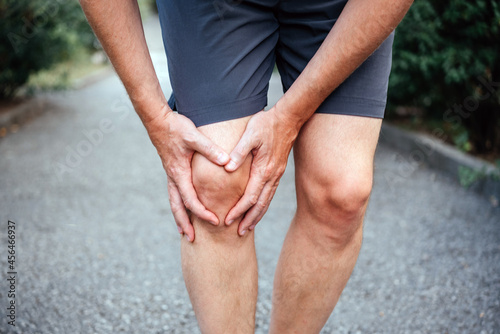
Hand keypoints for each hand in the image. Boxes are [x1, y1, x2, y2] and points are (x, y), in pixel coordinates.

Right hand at [145, 107, 229, 241]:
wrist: (157, 120)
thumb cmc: (176, 127)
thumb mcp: (194, 136)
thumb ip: (210, 149)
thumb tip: (226, 161)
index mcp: (179, 172)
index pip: (190, 199)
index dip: (202, 212)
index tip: (215, 221)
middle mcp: (173, 177)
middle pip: (177, 206)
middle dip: (185, 223)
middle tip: (193, 239)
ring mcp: (171, 175)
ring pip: (174, 201)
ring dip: (180, 217)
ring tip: (185, 232)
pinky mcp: (172, 170)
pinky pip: (174, 193)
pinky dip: (179, 205)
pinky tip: (183, 209)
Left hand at [224, 108, 299, 234]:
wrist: (288, 118)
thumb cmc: (266, 124)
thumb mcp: (250, 134)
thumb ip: (239, 152)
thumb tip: (227, 168)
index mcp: (264, 169)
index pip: (250, 197)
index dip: (239, 210)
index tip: (227, 220)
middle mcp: (272, 176)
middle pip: (260, 204)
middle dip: (248, 219)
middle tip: (238, 233)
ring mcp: (277, 174)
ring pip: (267, 201)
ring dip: (257, 215)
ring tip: (248, 227)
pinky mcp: (277, 171)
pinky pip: (270, 193)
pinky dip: (263, 205)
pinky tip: (258, 209)